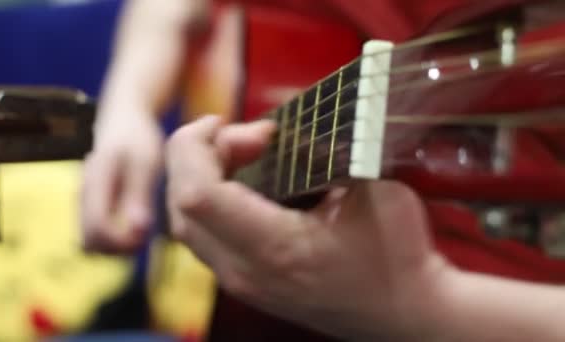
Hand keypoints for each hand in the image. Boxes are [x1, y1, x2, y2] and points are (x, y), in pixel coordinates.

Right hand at [81, 107, 161, 253]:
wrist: (123, 119)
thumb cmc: (138, 139)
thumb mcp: (145, 163)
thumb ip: (139, 196)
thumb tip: (139, 231)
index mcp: (96, 183)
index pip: (97, 229)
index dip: (120, 244)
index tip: (144, 238)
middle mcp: (83, 194)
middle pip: (89, 243)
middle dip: (117, 250)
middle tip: (145, 240)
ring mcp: (83, 200)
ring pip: (90, 241)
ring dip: (115, 246)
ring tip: (142, 234)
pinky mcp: (89, 204)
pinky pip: (94, 232)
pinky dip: (113, 237)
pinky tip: (135, 225)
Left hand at [165, 116, 452, 339]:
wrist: (406, 312)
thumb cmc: (396, 252)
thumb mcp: (372, 189)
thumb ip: (321, 154)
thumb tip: (271, 132)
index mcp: (275, 248)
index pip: (196, 194)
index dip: (196, 146)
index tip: (225, 122)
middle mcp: (245, 272)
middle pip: (180, 204)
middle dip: (198, 154)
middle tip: (247, 135)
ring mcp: (241, 283)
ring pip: (185, 222)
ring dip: (201, 176)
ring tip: (244, 152)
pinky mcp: (245, 283)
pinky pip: (202, 235)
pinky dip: (209, 198)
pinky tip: (244, 180)